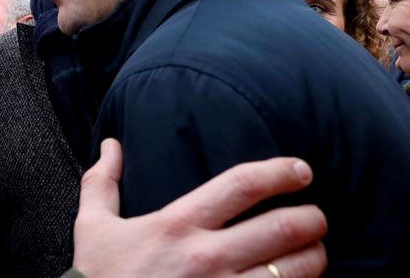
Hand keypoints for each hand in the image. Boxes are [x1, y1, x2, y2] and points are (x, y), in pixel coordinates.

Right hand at [71, 139, 326, 277]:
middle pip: (282, 229)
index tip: (301, 171)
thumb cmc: (99, 277)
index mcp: (177, 225)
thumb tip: (112, 144)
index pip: (242, 186)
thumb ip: (102, 183)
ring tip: (314, 252)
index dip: (280, 173)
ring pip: (295, 272)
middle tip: (316, 217)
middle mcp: (207, 257)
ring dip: (315, 258)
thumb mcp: (93, 227)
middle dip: (311, 219)